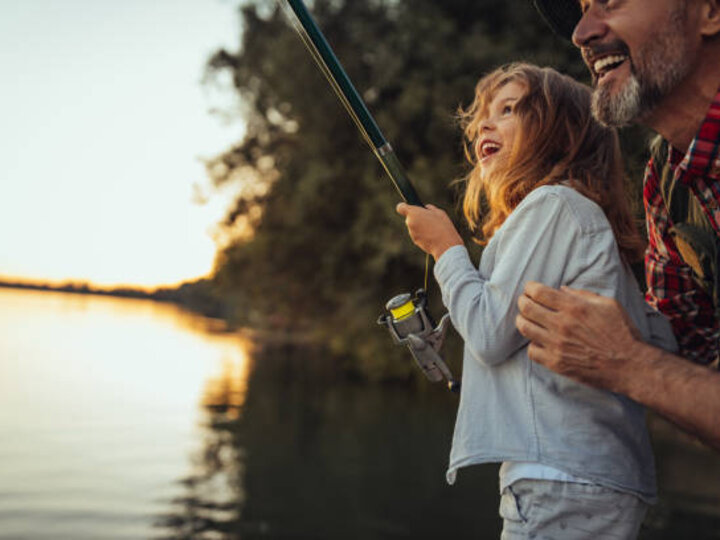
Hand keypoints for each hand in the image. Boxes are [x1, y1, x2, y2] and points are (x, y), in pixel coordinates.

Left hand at [396, 203, 462, 259]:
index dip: (404, 206)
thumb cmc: (442, 226)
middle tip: (429, 219)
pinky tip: (432, 235)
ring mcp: (412, 233)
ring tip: (433, 228)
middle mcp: (410, 223)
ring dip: (421, 226)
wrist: (444, 245)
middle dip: (417, 218)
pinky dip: (423, 234)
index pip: (400, 207)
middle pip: (410, 218)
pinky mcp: (415, 241)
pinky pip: (418, 235)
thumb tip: (425, 208)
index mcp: (413, 213)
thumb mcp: (439, 212)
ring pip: (414, 227)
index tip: (410, 207)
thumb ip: (429, 208)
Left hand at [515, 281, 643, 392]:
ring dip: (522, 320)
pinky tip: (539, 341)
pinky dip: (532, 344)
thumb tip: (561, 290)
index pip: (538, 292)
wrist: (630, 365)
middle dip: (522, 301)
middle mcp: (562, 324)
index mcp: (574, 307)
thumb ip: (583, 295)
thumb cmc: (622, 333)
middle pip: (527, 308)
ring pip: (525, 328)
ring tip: (526, 319)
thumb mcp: (608, 304)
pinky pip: (532, 351)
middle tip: (524, 301)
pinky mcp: (556, 362)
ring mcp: (557, 345)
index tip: (530, 289)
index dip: (530, 288)